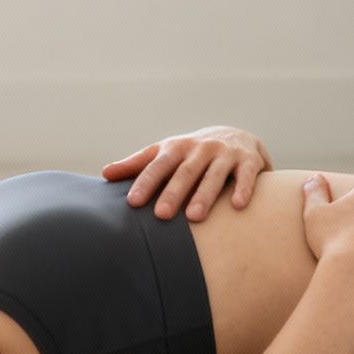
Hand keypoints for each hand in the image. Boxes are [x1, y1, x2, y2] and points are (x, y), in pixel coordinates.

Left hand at [102, 125, 271, 221]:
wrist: (238, 136)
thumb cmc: (192, 153)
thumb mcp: (166, 153)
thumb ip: (138, 164)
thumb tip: (104, 174)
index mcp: (177, 147)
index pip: (158, 165)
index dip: (146, 182)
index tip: (132, 202)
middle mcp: (201, 148)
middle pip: (185, 172)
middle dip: (173, 193)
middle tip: (161, 215)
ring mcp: (225, 153)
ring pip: (214, 175)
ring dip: (205, 195)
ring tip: (195, 217)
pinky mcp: (249, 160)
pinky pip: (246, 175)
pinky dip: (242, 189)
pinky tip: (237, 206)